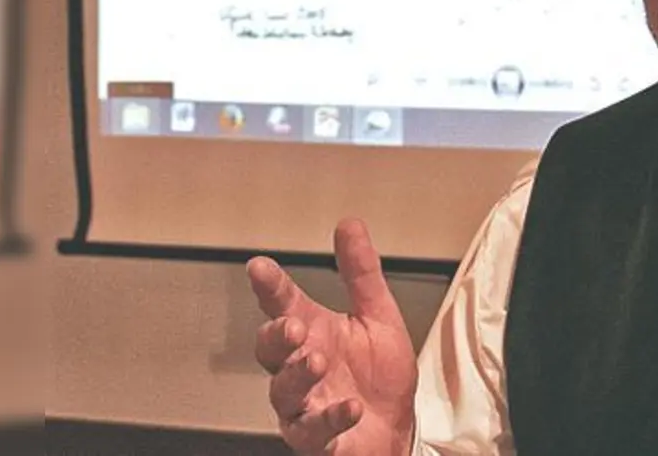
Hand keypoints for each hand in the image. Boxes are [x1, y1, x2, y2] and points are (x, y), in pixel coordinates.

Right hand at [247, 220, 416, 455]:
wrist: (398, 429)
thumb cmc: (380, 376)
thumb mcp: (378, 316)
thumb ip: (361, 273)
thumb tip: (349, 223)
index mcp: (312, 332)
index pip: (281, 304)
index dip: (270, 286)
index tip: (260, 267)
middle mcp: (299, 367)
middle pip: (269, 350)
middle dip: (276, 335)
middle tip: (294, 324)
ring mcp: (304, 405)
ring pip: (283, 392)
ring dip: (296, 376)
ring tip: (316, 360)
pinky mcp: (317, 440)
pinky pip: (313, 432)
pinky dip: (330, 419)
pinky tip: (349, 407)